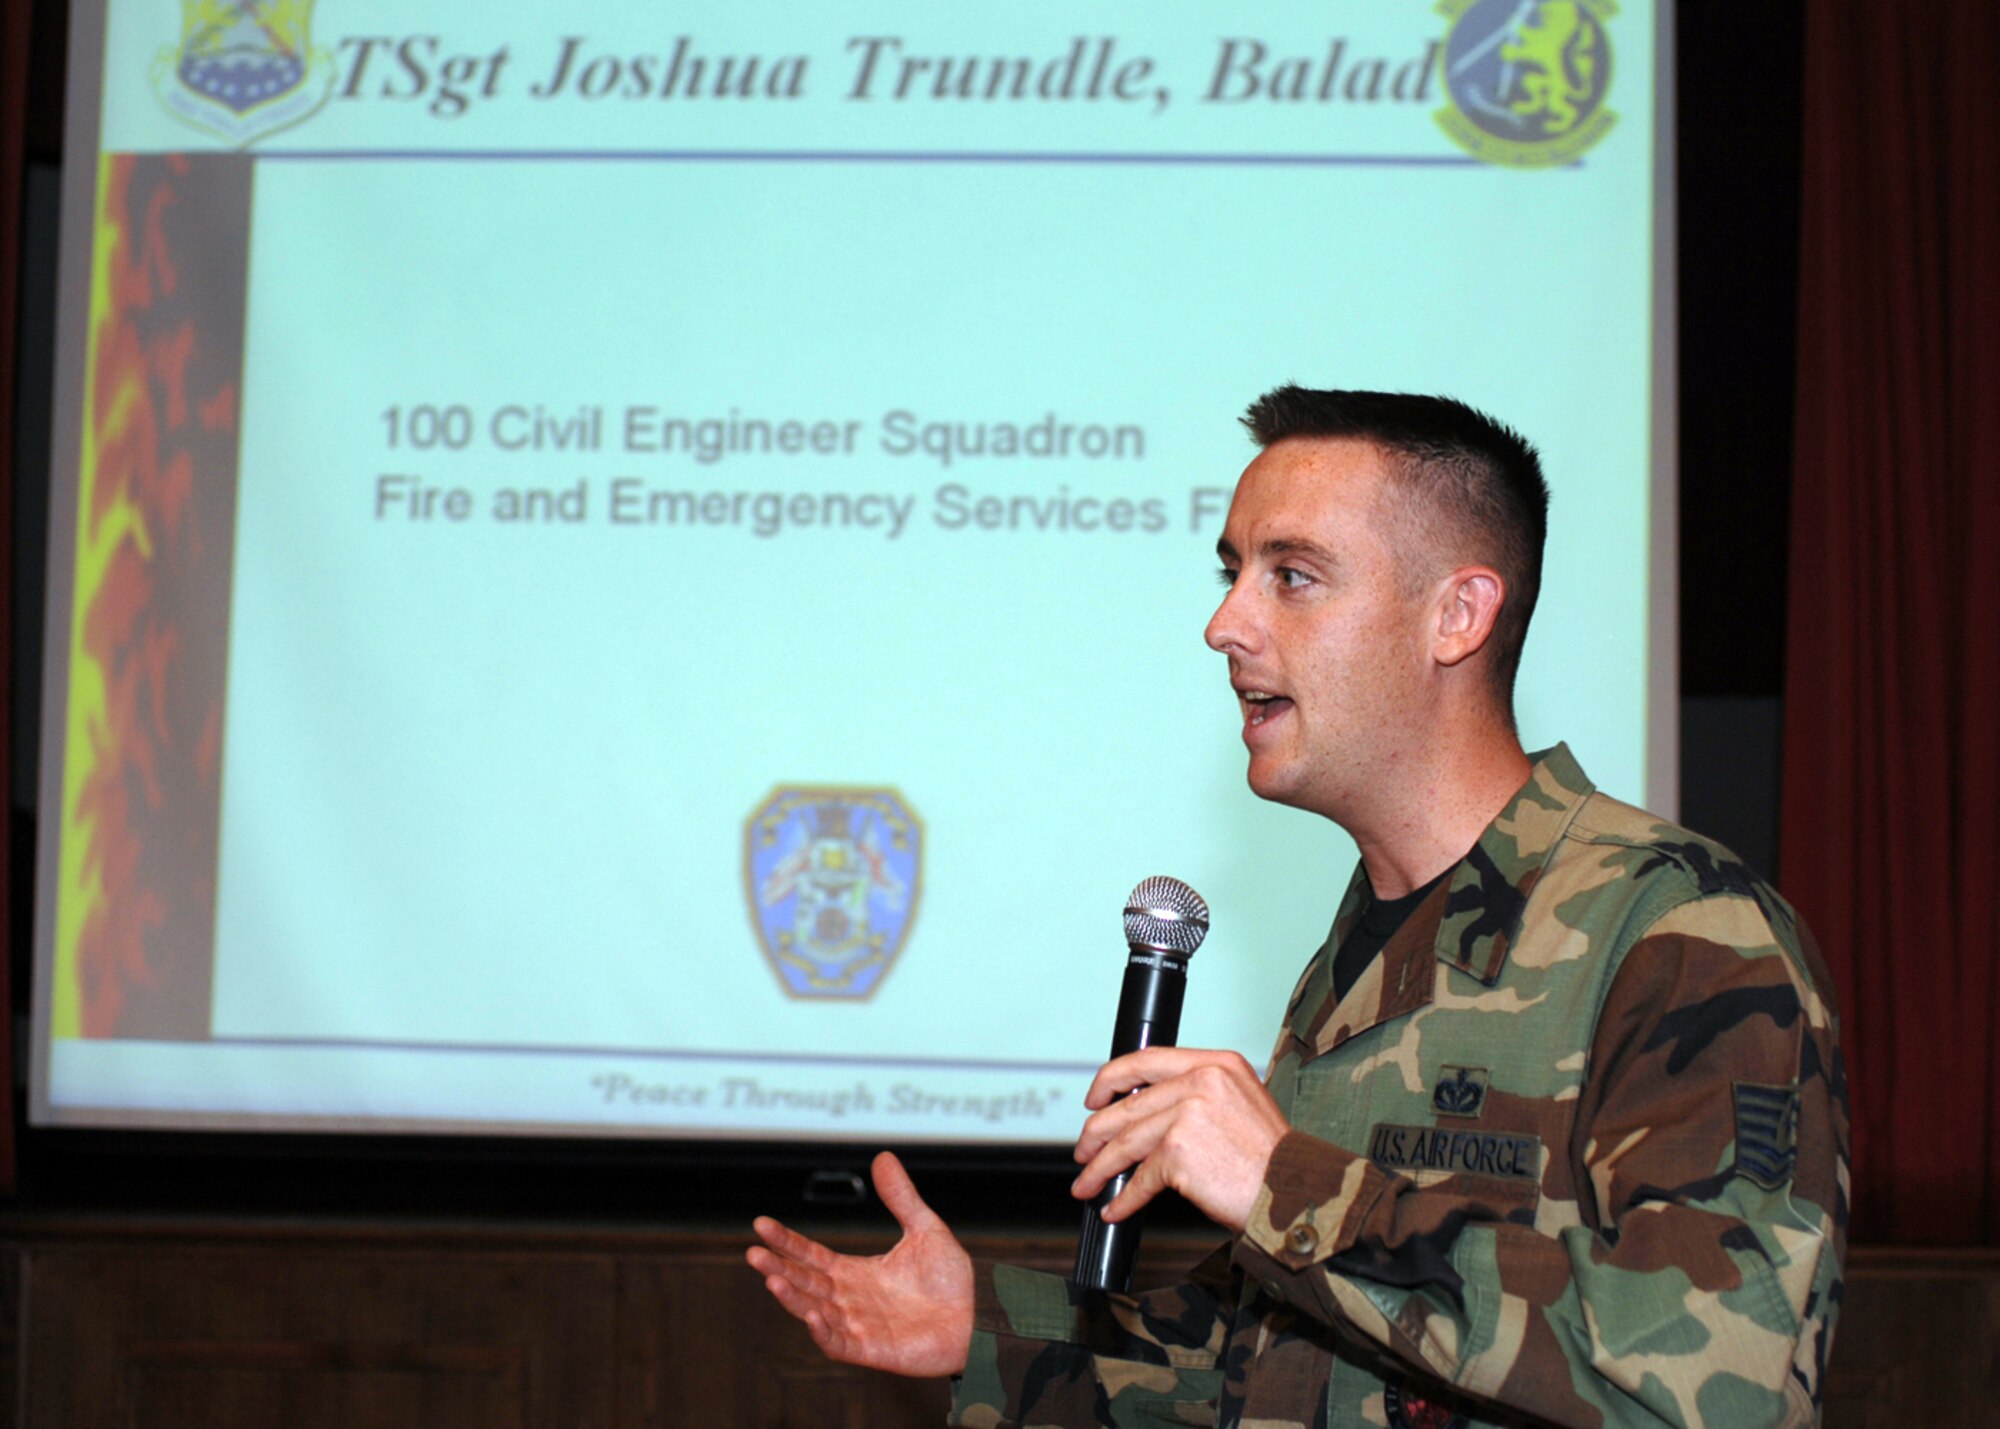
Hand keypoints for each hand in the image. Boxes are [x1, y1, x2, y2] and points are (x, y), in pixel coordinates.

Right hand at [746, 1151, 974, 1377]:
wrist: (980, 1316)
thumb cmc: (951, 1281)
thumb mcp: (925, 1229)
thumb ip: (901, 1197)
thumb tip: (882, 1156)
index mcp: (855, 1272)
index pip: (811, 1256)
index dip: (787, 1242)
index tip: (762, 1225)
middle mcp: (850, 1299)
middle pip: (805, 1282)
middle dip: (778, 1268)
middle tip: (752, 1253)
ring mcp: (858, 1326)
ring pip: (814, 1311)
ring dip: (792, 1297)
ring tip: (773, 1278)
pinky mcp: (872, 1350)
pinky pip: (838, 1343)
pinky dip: (822, 1331)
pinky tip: (810, 1313)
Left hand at [1072, 1047, 1289, 1232]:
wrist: (1293, 1192)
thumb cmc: (1270, 1158)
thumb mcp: (1240, 1104)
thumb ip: (1197, 1096)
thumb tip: (1146, 1113)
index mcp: (1217, 1063)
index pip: (1147, 1060)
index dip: (1111, 1079)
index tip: (1095, 1098)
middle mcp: (1202, 1081)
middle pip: (1129, 1106)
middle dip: (1096, 1133)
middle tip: (1084, 1151)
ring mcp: (1188, 1114)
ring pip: (1127, 1142)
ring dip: (1101, 1168)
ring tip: (1088, 1183)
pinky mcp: (1179, 1152)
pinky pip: (1140, 1178)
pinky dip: (1124, 1198)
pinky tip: (1116, 1207)